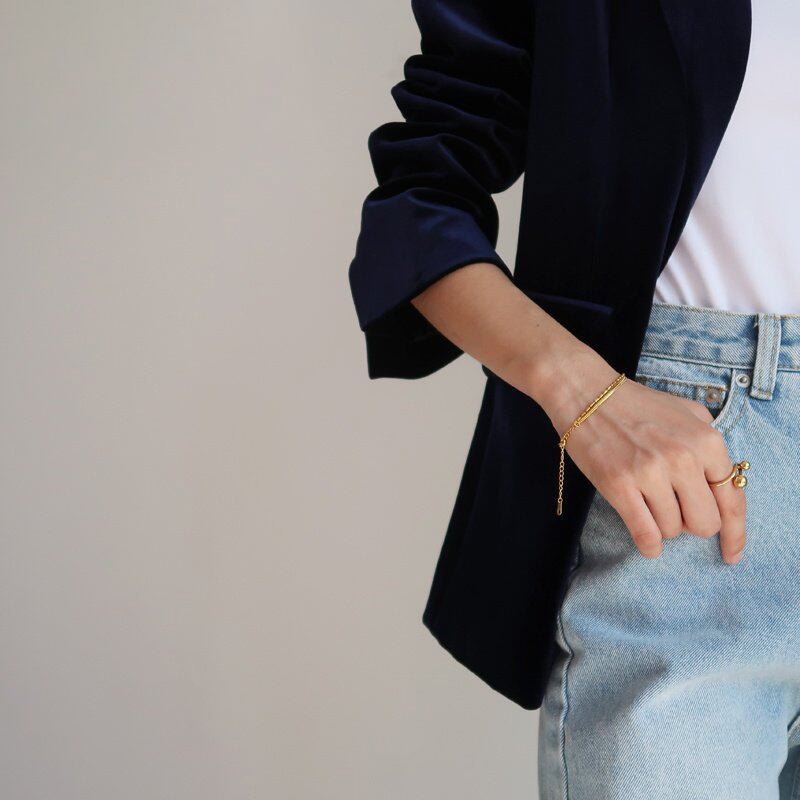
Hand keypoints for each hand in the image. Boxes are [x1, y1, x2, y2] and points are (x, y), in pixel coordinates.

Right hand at [538, 353, 746, 563]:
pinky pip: (645, 534)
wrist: (586, 393)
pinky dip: (649, 546)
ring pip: (673, 530)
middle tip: (675, 510)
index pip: (732, 501)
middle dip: (692, 524)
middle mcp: (683, 458)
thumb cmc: (637, 405)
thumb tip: (723, 487)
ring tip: (649, 506)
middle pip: (705, 523)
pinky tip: (647, 543)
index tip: (732, 554)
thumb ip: (712, 448)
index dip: (735, 534)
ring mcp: (650, 472)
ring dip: (664, 526)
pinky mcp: (619, 485)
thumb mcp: (689, 414)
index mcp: (706, 441)